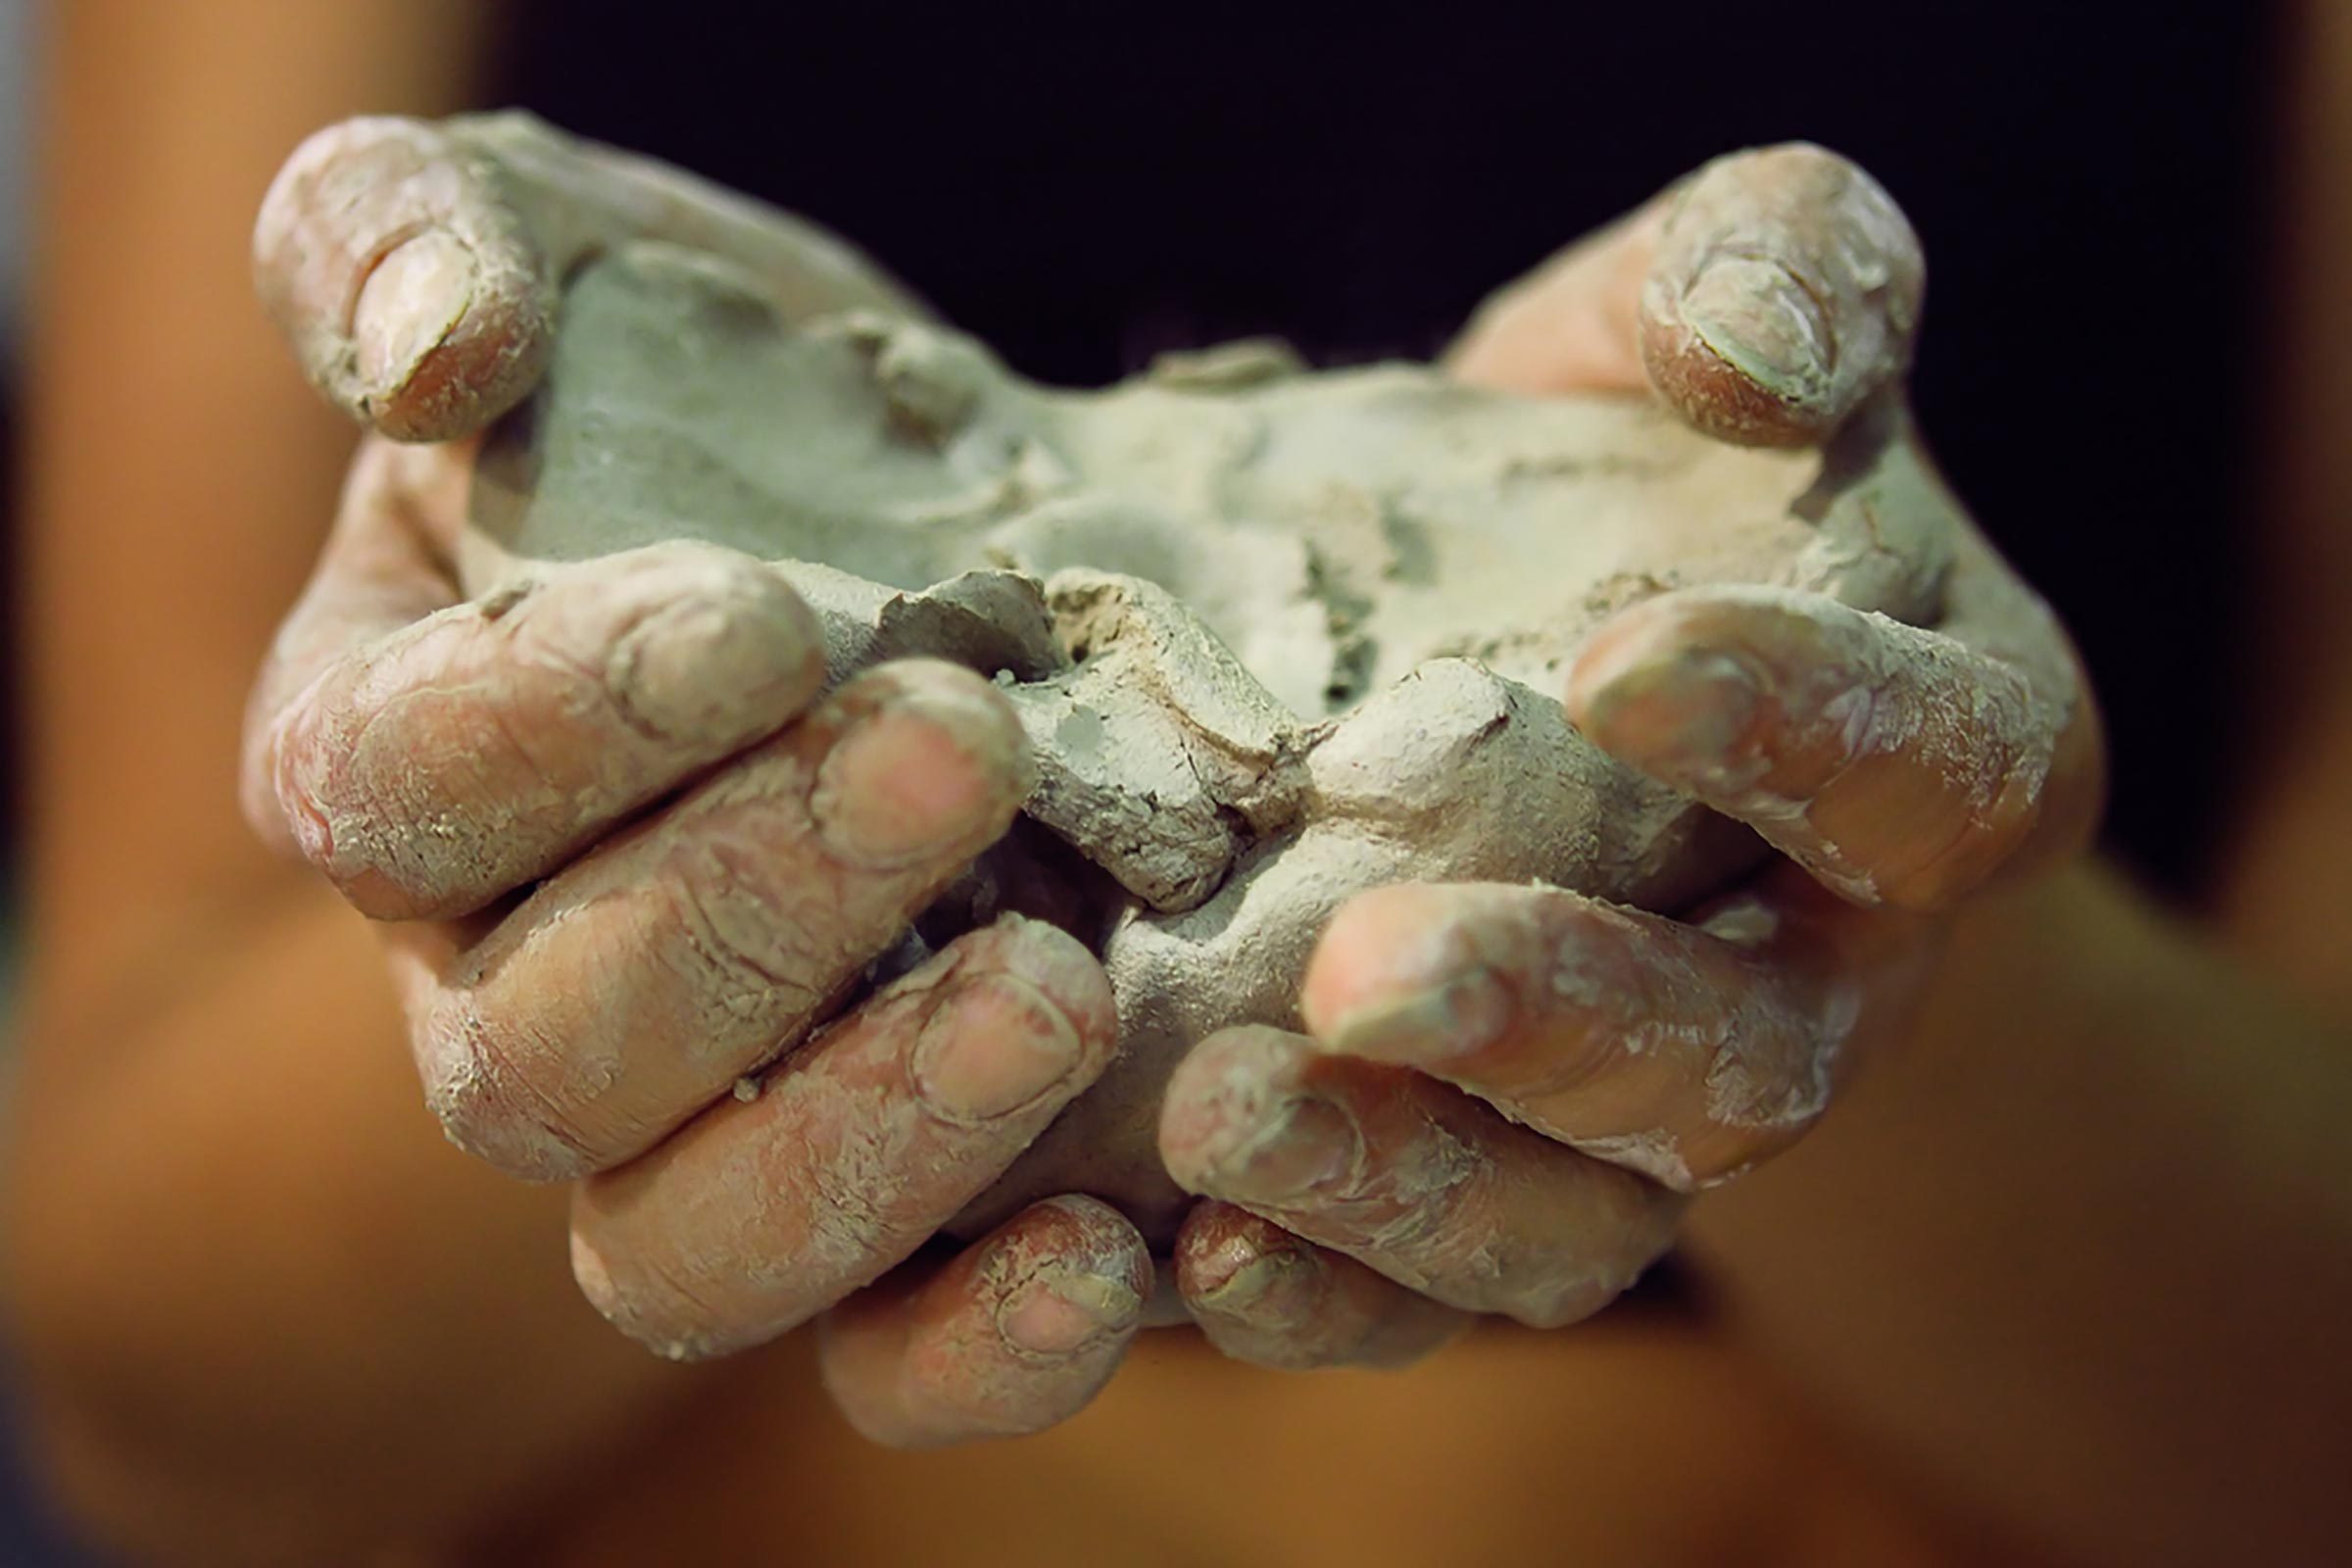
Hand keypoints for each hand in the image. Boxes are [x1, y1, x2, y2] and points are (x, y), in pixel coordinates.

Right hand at [245, 118, 1153, 1446]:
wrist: (943, 541)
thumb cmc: (727, 397)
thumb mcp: (568, 252)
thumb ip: (425, 242)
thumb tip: (430, 350)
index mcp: (394, 761)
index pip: (393, 792)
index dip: (554, 727)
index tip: (756, 621)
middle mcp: (506, 984)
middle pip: (547, 1049)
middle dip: (752, 907)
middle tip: (962, 746)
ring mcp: (691, 1129)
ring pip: (685, 1242)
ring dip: (868, 1140)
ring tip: (1058, 988)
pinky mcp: (882, 1209)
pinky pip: (874, 1354)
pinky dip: (976, 1346)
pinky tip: (1109, 1260)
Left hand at [1157, 144, 2104, 1364]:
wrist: (1554, 648)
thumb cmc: (1645, 462)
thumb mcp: (1712, 323)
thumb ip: (1777, 278)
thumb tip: (1761, 349)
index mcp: (1936, 768)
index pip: (1932, 779)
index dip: (1808, 735)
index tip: (1622, 664)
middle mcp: (1819, 984)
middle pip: (1738, 1064)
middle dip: (1557, 1020)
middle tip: (1364, 974)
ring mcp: (1651, 1118)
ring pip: (1576, 1220)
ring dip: (1404, 1189)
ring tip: (1219, 1124)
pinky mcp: (1497, 1185)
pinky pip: (1427, 1286)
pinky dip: (1311, 1285)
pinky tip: (1166, 1245)